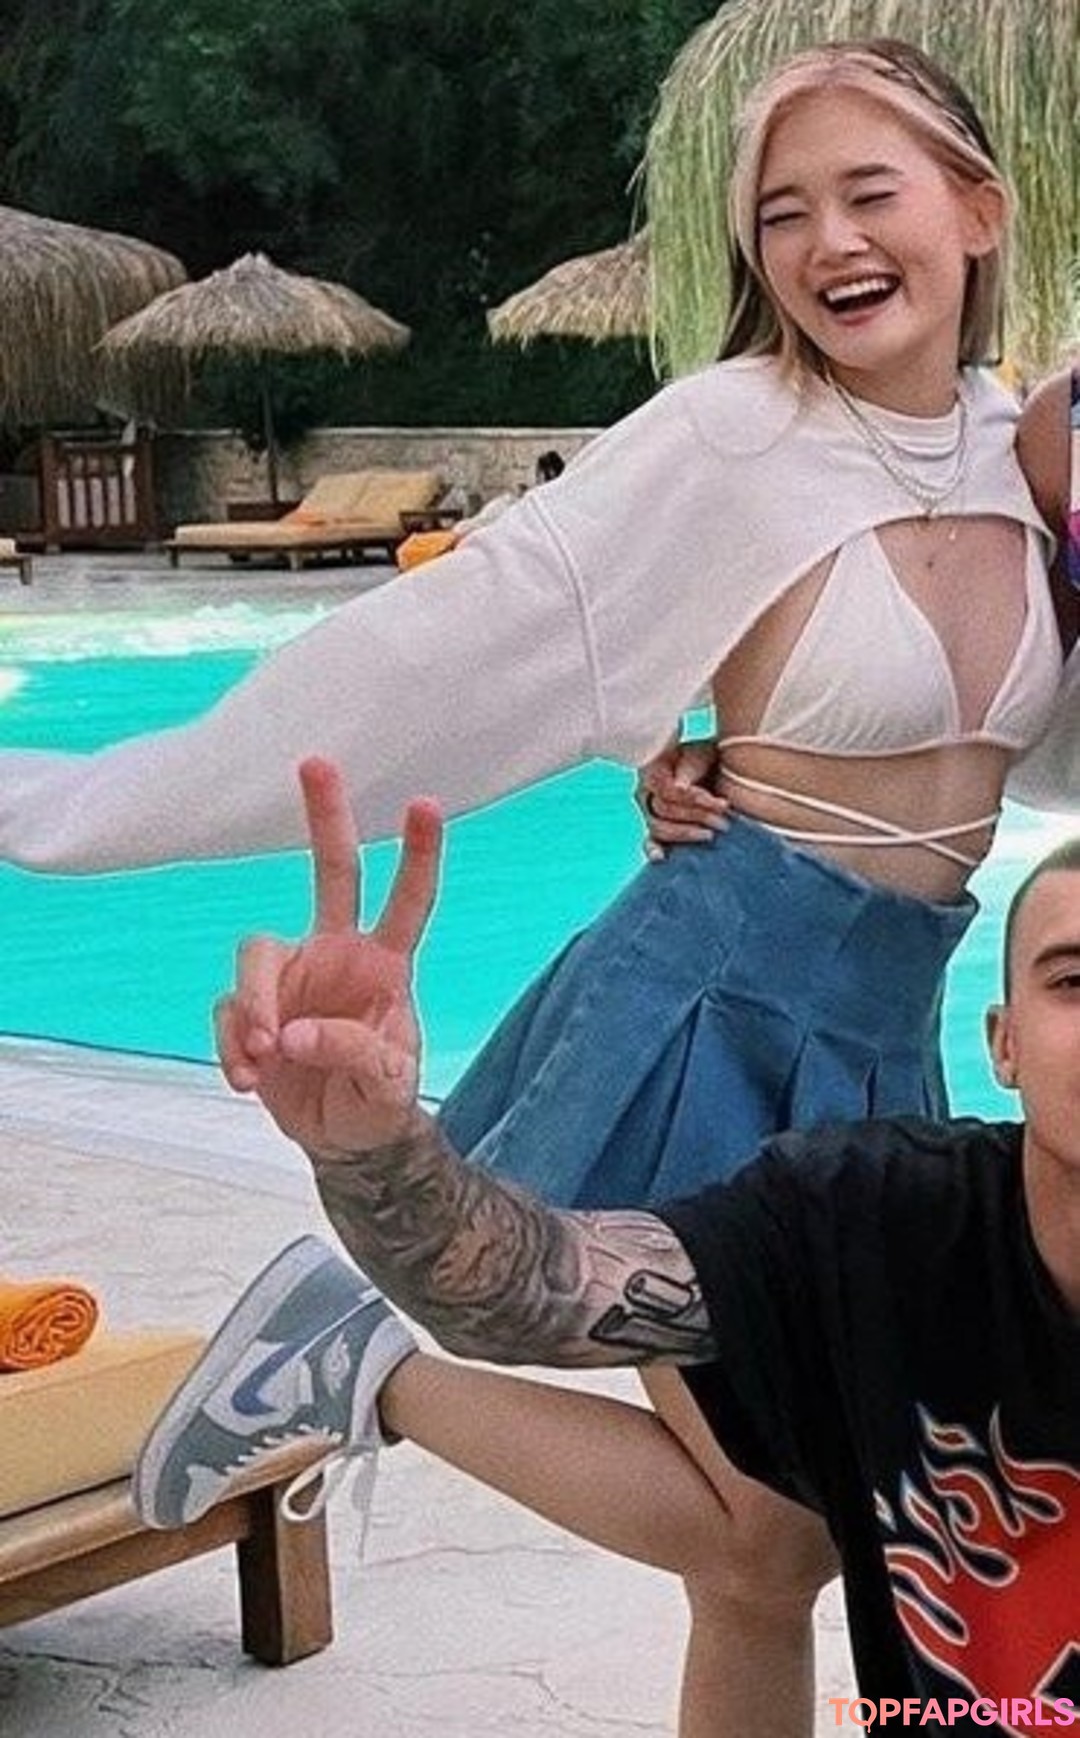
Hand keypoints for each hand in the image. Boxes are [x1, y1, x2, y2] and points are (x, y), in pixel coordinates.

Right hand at [215, 757, 441, 1158]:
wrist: (344, 1140)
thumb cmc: (379, 1100)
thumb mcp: (387, 1084)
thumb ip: (351, 1052)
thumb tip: (292, 1035)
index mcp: (385, 964)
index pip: (409, 901)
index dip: (418, 854)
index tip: (426, 803)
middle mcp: (337, 953)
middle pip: (332, 872)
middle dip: (326, 818)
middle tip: (317, 762)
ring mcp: (292, 978)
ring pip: (256, 954)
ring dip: (254, 1005)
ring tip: (266, 1056)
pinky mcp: (252, 1011)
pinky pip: (228, 1012)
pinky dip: (232, 1045)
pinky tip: (247, 1078)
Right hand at [636, 738, 728, 860]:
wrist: (713, 771)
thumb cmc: (706, 759)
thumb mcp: (702, 755)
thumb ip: (689, 768)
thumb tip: (679, 786)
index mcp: (653, 770)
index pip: (668, 789)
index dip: (694, 798)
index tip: (721, 804)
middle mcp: (646, 792)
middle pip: (665, 810)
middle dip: (698, 816)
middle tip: (724, 821)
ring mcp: (649, 812)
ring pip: (659, 828)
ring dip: (686, 833)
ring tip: (710, 835)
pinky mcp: (656, 830)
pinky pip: (649, 842)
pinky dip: (654, 850)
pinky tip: (661, 858)